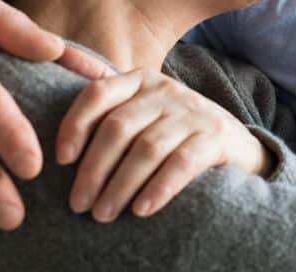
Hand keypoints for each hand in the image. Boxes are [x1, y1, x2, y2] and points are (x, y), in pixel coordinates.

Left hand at [57, 67, 270, 221]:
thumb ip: (107, 100)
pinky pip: (181, 163)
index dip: (75, 125)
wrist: (236, 144)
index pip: (98, 94)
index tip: (61, 160)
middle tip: (78, 204)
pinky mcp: (216, 137)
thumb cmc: (174, 131)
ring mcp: (193, 112)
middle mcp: (166, 90)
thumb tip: (58, 87)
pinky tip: (141, 210)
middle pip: (118, 127)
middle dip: (93, 169)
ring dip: (120, 185)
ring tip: (103, 214)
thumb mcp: (143, 109)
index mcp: (140, 80)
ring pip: (147, 148)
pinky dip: (158, 188)